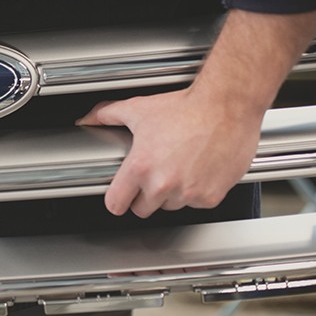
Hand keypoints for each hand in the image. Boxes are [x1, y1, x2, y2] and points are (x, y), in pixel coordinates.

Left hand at [76, 87, 260, 217]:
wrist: (226, 106)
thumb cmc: (186, 108)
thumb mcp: (140, 109)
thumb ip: (108, 115)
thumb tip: (89, 118)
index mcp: (141, 167)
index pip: (116, 204)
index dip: (117, 199)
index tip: (120, 196)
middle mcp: (163, 184)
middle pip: (142, 209)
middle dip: (145, 195)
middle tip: (154, 173)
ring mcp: (187, 193)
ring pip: (170, 206)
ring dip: (171, 193)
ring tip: (178, 166)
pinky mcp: (209, 197)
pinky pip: (195, 203)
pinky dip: (196, 192)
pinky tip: (197, 169)